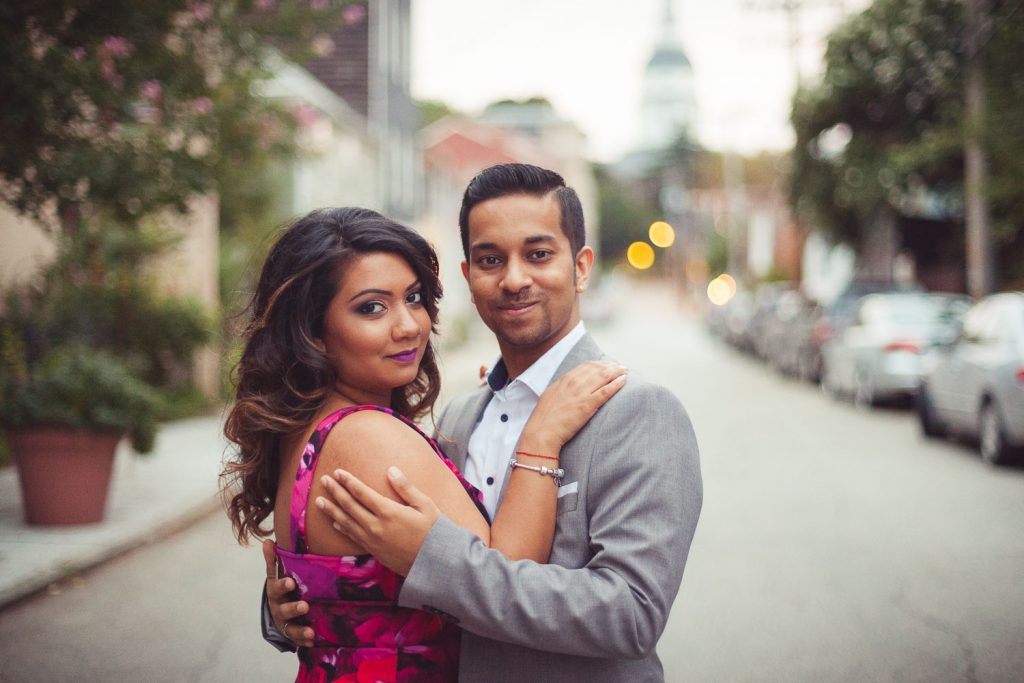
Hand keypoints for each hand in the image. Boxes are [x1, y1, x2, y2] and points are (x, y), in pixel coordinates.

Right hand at [262, 540, 313, 647]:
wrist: (277, 609)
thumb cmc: (281, 588)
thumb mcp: (275, 574)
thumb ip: (273, 560)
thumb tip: (267, 541)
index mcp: (275, 592)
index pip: (277, 587)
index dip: (283, 585)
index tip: (291, 582)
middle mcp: (278, 608)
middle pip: (284, 610)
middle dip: (293, 608)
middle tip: (305, 605)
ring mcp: (284, 622)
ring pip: (291, 628)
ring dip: (300, 630)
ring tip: (311, 631)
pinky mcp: (291, 633)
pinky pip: (297, 639)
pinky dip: (304, 641)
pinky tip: (313, 641)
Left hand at [316, 466, 439, 575]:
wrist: (436, 563)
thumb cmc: (434, 531)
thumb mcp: (425, 504)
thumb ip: (406, 487)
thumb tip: (391, 470)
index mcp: (388, 511)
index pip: (362, 493)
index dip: (348, 481)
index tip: (338, 472)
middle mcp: (376, 526)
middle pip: (350, 505)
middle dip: (335, 491)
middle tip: (324, 481)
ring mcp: (373, 540)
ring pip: (347, 522)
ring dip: (332, 510)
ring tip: (319, 501)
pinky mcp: (374, 551)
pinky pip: (353, 537)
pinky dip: (342, 528)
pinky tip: (335, 522)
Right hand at [523, 361, 626, 449]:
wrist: (541, 432)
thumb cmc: (544, 418)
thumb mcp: (551, 396)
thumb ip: (562, 389)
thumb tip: (570, 387)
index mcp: (564, 380)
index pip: (586, 366)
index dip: (599, 364)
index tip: (607, 365)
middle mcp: (573, 383)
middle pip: (597, 369)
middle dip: (611, 366)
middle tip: (620, 367)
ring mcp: (581, 393)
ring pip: (603, 377)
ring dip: (617, 372)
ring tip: (625, 371)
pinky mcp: (587, 405)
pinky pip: (606, 391)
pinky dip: (616, 384)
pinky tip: (624, 380)